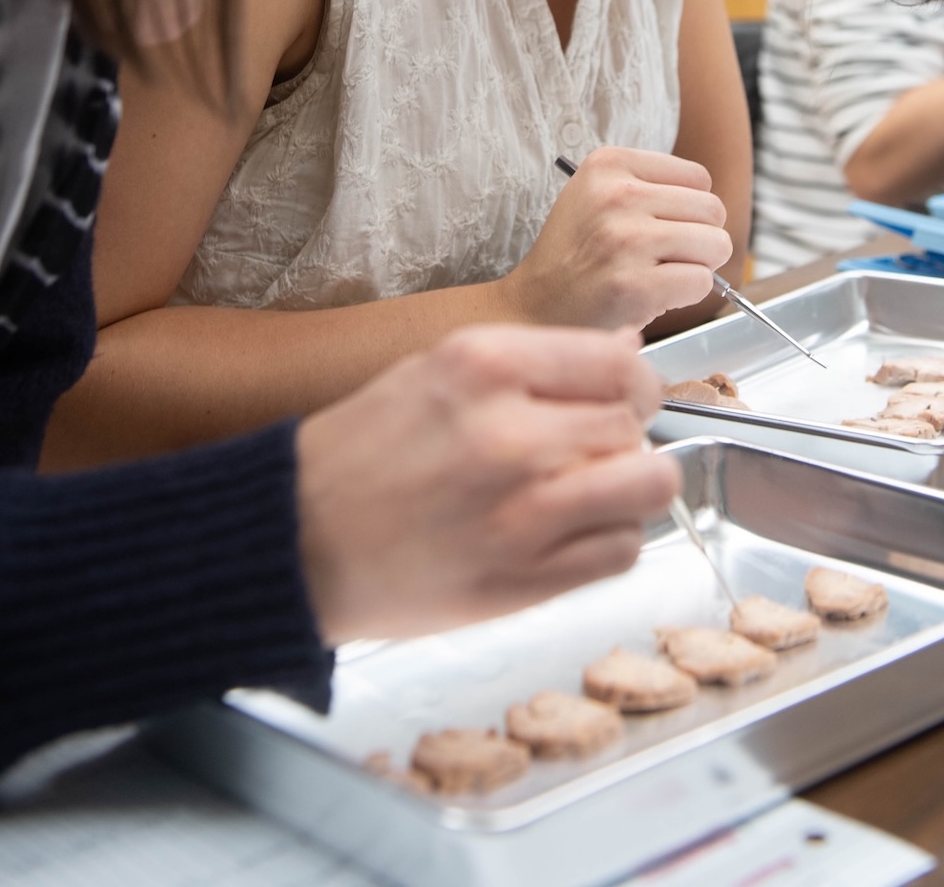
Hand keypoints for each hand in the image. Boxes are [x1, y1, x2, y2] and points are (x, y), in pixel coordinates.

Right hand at [295, 324, 679, 642]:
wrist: (296, 543)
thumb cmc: (359, 456)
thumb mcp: (434, 372)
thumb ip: (526, 367)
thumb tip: (615, 367)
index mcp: (484, 365)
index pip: (617, 362)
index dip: (631, 383)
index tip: (624, 397)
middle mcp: (510, 432)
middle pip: (634, 422)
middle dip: (625, 434)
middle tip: (596, 450)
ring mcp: (523, 511)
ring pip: (647, 486)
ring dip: (630, 489)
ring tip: (593, 494)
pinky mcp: (525, 580)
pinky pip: (621, 551)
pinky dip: (609, 542)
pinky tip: (571, 536)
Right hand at [497, 147, 730, 327]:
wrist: (535, 305)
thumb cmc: (577, 254)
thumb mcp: (597, 195)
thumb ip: (652, 187)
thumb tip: (715, 209)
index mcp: (608, 164)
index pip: (698, 177)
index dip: (688, 208)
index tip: (659, 227)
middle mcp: (616, 195)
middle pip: (712, 210)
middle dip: (699, 238)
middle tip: (663, 257)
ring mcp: (625, 239)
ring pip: (715, 245)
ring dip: (697, 267)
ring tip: (658, 274)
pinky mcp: (634, 284)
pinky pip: (702, 282)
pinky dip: (688, 294)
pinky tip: (653, 295)